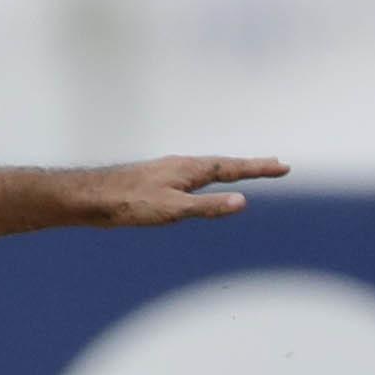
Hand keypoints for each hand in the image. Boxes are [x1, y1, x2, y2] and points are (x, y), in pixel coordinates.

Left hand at [84, 156, 290, 226]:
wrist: (90, 197)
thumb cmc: (129, 203)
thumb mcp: (173, 210)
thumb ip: (208, 206)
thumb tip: (242, 201)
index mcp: (190, 170)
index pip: (234, 168)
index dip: (260, 168)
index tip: (283, 166)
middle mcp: (183, 166)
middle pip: (225, 164)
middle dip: (252, 166)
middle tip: (276, 164)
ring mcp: (170, 172)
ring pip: (209, 169)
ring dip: (232, 170)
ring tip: (246, 170)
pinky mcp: (158, 181)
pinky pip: (195, 176)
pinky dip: (211, 177)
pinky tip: (202, 184)